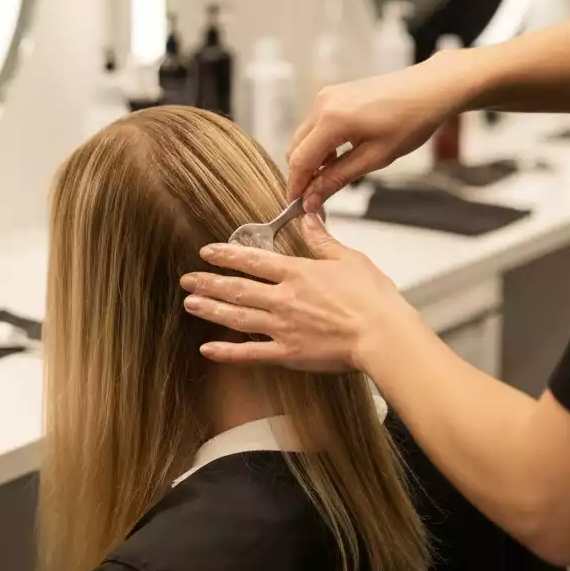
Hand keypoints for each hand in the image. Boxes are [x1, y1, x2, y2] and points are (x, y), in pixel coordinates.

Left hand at [179, 214, 407, 371]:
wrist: (382, 335)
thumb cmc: (372, 299)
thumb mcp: (348, 259)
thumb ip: (322, 240)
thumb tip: (309, 216)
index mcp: (297, 273)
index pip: (253, 260)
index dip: (226, 255)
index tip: (207, 252)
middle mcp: (284, 298)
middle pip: (237, 289)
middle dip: (208, 283)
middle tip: (187, 281)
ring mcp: (283, 327)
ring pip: (237, 317)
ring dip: (211, 310)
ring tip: (190, 305)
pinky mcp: (289, 354)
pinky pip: (251, 353)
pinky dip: (227, 353)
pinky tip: (207, 350)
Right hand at [287, 50, 476, 210]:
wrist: (430, 88)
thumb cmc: (411, 120)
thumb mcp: (375, 158)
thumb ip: (337, 179)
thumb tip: (312, 200)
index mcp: (331, 120)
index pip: (300, 161)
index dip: (296, 187)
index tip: (296, 207)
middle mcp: (322, 105)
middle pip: (295, 148)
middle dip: (301, 175)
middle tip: (314, 199)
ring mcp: (326, 97)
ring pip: (303, 137)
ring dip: (310, 160)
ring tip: (330, 179)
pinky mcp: (333, 95)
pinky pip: (315, 125)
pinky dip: (319, 144)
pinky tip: (338, 157)